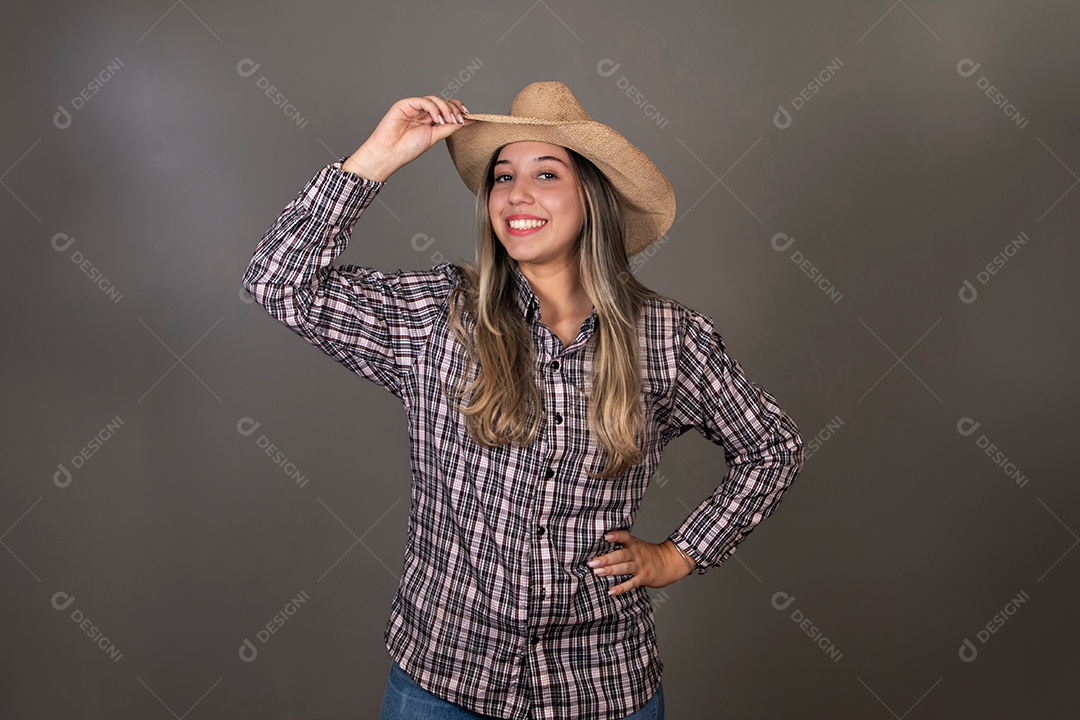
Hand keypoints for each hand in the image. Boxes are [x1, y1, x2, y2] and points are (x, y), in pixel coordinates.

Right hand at [342, 95, 472, 180]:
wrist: (390, 153)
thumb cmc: (408, 148)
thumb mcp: (435, 137)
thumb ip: (450, 128)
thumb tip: (468, 121)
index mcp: (430, 119)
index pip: (446, 108)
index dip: (457, 108)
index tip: (468, 116)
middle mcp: (422, 112)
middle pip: (442, 102)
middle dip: (453, 109)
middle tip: (459, 120)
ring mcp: (414, 107)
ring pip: (434, 100)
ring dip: (445, 108)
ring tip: (448, 120)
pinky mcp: (405, 104)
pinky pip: (423, 101)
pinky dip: (433, 108)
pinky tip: (437, 119)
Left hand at [588, 530, 694, 596]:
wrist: (670, 563)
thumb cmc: (648, 555)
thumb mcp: (637, 546)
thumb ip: (622, 546)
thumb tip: (599, 549)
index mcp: (634, 544)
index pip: (625, 537)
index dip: (616, 536)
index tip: (606, 536)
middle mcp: (637, 554)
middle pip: (621, 555)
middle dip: (606, 559)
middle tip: (592, 562)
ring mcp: (640, 566)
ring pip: (624, 568)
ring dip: (610, 570)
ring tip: (597, 573)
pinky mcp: (643, 578)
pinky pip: (631, 583)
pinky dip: (621, 588)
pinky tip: (611, 591)